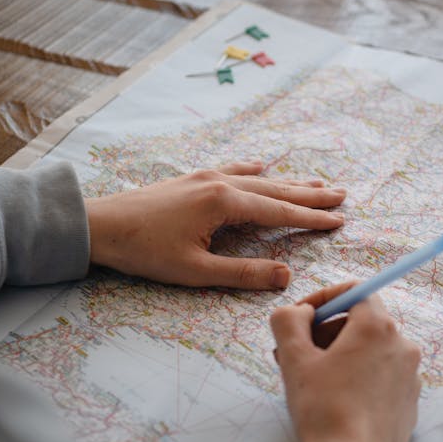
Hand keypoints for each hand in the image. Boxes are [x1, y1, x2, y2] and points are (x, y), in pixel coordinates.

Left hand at [84, 161, 344, 288]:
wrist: (100, 225)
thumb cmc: (145, 251)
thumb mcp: (195, 271)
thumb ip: (243, 274)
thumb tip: (286, 276)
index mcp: (224, 203)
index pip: (280, 212)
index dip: (311, 218)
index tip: (340, 220)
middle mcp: (220, 183)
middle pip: (276, 189)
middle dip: (310, 195)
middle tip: (342, 196)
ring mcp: (205, 177)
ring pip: (258, 179)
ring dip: (289, 182)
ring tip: (317, 183)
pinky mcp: (191, 179)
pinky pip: (232, 170)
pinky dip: (252, 171)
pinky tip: (261, 166)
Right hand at [271, 283, 420, 441]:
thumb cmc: (323, 411)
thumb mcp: (294, 359)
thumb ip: (289, 320)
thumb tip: (300, 313)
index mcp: (377, 327)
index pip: (353, 291)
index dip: (322, 299)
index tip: (300, 320)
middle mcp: (402, 345)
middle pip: (361, 321)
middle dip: (326, 331)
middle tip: (296, 354)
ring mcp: (410, 375)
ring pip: (370, 350)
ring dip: (340, 355)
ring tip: (311, 381)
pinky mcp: (410, 401)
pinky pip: (381, 375)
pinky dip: (358, 377)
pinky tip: (335, 401)